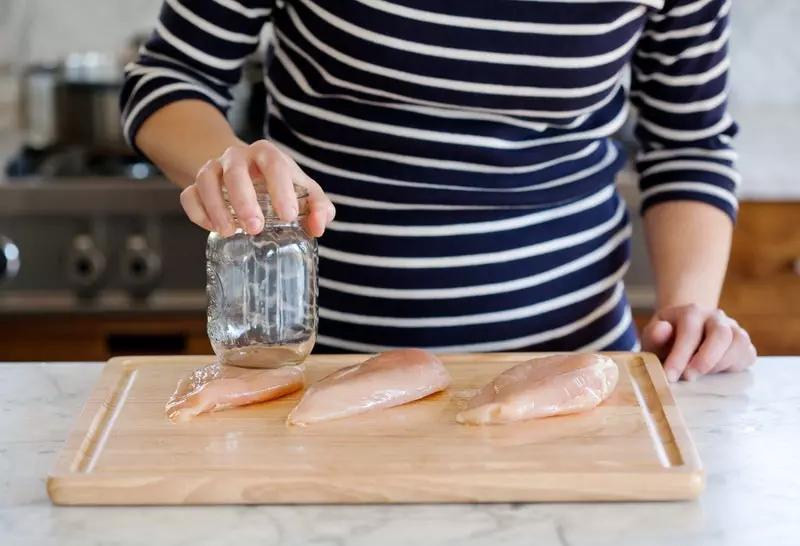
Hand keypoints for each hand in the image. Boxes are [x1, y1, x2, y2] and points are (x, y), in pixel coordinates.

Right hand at [179, 140, 334, 236]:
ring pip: (206, 180)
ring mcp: (214, 168)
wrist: (247, 173)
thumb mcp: (304, 192)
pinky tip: (212, 228)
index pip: (273, 164)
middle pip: (234, 170)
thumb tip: (319, 226)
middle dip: (243, 200)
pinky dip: (198, 212)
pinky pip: (189, 195)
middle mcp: (238, 156)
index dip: (280, 189)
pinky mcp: (196, 184)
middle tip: (255, 228)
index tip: (287, 216)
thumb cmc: (281, 185)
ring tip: (230, 232)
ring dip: (216, 207)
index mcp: (267, 154)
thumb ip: (319, 207)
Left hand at [642, 304, 756, 381]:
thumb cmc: (667, 339)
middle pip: (720, 334)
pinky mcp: (744, 344)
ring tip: (702, 375)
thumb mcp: (654, 336)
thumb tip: (663, 329)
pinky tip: (717, 374)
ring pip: (738, 343)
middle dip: (705, 359)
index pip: (689, 331)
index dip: (680, 355)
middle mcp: (716, 317)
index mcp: (691, 312)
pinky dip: (735, 367)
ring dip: (720, 364)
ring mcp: (733, 329)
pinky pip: (748, 354)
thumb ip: (654, 334)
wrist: (684, 333)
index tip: (670, 376)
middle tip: (689, 377)